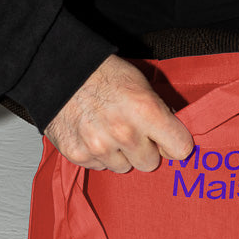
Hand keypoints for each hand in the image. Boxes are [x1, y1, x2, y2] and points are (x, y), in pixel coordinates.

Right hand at [45, 54, 194, 171]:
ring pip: (123, 167)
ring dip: (119, 154)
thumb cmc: (101, 74)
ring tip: (107, 130)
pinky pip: (99, 166)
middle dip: (144, 150)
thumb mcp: (140, 83)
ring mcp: (99, 147)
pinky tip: (91, 134)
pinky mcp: (78, 155)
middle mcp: (124, 133)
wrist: (58, 71)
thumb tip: (170, 132)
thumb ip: (159, 110)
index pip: (180, 148)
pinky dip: (98, 155)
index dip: (175, 144)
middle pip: (150, 163)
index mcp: (145, 111)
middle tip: (131, 132)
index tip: (168, 141)